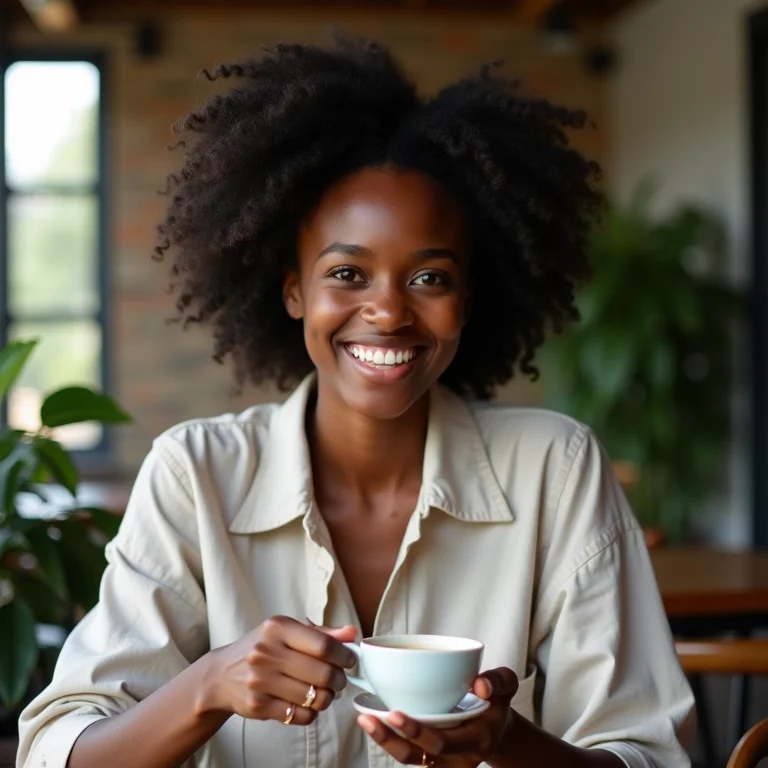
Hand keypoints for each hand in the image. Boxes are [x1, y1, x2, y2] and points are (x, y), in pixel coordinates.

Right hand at [202, 615, 357, 724]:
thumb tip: (352, 633)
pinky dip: (311, 712)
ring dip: (327, 698)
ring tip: (323, 692)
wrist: (222, 674)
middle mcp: (267, 652)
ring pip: (315, 697)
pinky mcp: (257, 705)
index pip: (323, 645)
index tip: (350, 661)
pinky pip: (300, 716)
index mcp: (278, 627)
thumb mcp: (287, 632)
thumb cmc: (262, 648)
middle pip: (322, 673)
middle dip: (339, 680)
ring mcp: (260, 680)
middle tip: (339, 680)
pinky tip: (306, 703)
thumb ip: (322, 633)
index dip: (344, 655)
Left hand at [357, 667, 517, 765]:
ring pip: (407, 758)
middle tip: (369, 717)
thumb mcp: (506, 686)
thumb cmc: (496, 703)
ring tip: (365, 719)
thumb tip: (481, 685)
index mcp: (476, 742)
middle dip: (390, 738)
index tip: (396, 713)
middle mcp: (456, 759)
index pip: (442, 743)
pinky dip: (387, 738)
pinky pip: (406, 752)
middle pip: (417, 756)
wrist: (496, 728)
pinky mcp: (429, 756)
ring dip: (383, 741)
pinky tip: (371, 719)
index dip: (417, 731)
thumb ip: (499, 681)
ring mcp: (441, 762)